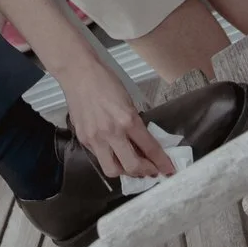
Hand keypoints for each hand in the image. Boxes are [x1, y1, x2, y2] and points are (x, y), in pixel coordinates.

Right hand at [0, 0, 175, 178]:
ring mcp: (95, 139)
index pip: (149, 148)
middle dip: (145, 172)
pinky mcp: (84, 140)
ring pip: (113, 171)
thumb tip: (143, 144)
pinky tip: (114, 153)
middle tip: (151, 170)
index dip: (162, 162)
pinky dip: (110, 159)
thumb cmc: (106, 82)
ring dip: (125, 172)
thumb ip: (135, 123)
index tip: (169, 170)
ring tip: (131, 166)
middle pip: (132, 167)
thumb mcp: (128, 101)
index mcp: (127, 120)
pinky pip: (99, 159)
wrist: (79, 74)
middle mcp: (112, 133)